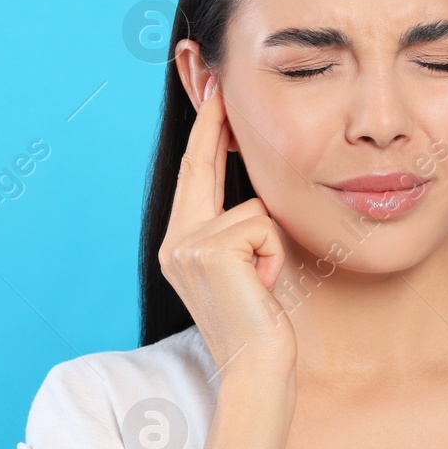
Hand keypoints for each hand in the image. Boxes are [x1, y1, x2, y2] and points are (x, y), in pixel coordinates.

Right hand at [158, 76, 297, 378]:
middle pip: (201, 165)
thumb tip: (255, 193)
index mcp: (180, 244)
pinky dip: (272, 254)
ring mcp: (187, 245)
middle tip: (219, 79)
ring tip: (262, 284)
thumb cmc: (260, 325)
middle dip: (214, 123)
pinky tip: (262, 287)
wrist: (257, 368)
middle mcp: (175, 241)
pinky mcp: (210, 250)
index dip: (206, 134)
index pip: (195, 175)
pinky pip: (261, 224)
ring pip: (252, 206)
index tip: (215, 96)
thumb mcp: (243, 268)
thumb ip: (236, 230)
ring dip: (270, 244)